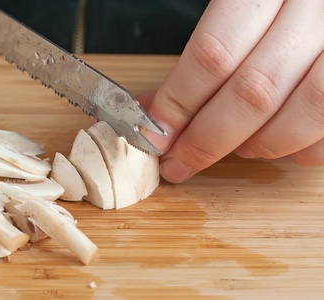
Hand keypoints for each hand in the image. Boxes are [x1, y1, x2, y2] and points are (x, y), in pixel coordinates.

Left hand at [140, 0, 323, 182]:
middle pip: (254, 91)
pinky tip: (278, 141)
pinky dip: (302, 146)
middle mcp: (314, 9)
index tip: (157, 134)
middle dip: (208, 139)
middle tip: (180, 161)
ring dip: (259, 144)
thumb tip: (155, 108)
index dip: (179, 103)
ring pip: (304, 110)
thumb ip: (201, 55)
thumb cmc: (271, 1)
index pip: (214, 53)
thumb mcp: (235, 6)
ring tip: (237, 149)